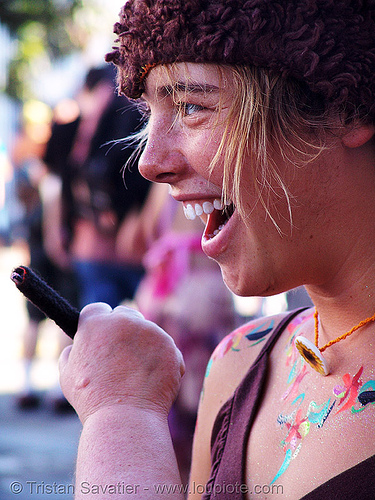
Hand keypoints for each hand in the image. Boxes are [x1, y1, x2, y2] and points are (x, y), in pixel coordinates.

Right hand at [59, 303, 184, 422]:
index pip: (98, 309)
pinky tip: (150, 380)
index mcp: (96, 323)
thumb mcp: (67, 373)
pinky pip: (163, 347)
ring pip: (146, 331)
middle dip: (122, 331)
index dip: (98, 323)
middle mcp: (124, 320)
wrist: (125, 419)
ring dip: (142, 345)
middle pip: (124, 314)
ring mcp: (150, 331)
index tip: (101, 337)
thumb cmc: (91, 400)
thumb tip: (79, 344)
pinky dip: (159, 360)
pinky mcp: (170, 345)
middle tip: (119, 357)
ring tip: (134, 375)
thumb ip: (72, 351)